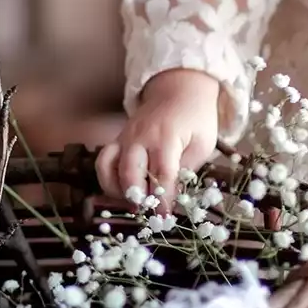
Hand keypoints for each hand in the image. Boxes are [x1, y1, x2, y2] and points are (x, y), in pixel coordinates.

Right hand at [95, 68, 219, 212]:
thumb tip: (174, 194)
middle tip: (147, 214)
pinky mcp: (117, 139)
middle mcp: (140, 136)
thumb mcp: (203, 143)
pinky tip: (121, 191)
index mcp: (166, 137)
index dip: (163, 199)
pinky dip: (107, 178)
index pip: (162, 174)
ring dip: (117, 190)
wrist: (178, 88)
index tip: (165, 218)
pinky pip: (103, 160)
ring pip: (108, 167)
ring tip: (133, 203)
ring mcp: (125, 137)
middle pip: (130, 172)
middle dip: (137, 197)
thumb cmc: (195, 118)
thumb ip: (188, 168)